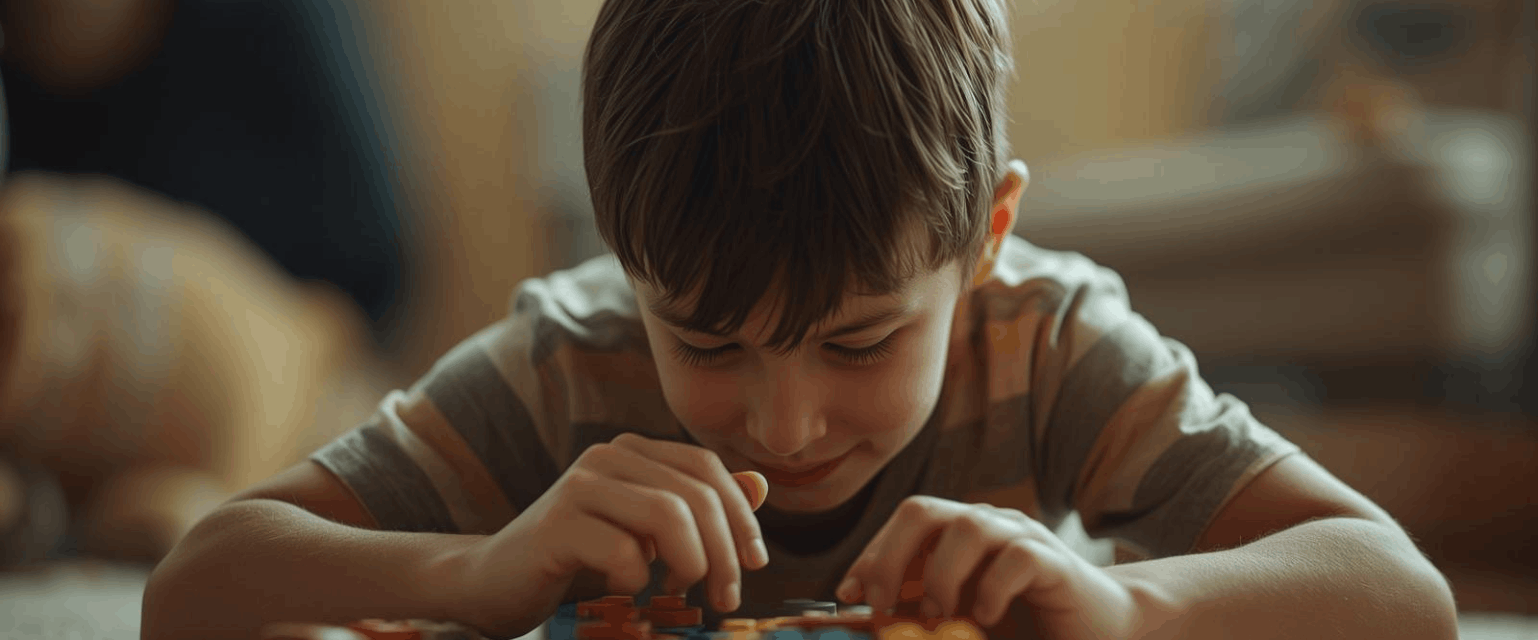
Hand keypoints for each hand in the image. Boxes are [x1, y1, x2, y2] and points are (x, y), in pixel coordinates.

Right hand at [457, 433, 768, 636]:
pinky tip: (625, 589)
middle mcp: (606, 456)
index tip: (755, 562)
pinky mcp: (556, 525)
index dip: (742, 515)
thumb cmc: (578, 560)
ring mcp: (579, 487)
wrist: (492, 582)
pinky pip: (623, 550)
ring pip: (668, 514)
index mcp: (632, 451)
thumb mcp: (644, 533)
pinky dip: (637, 579)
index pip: (706, 468)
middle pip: (694, 494)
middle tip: (726, 596)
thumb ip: (698, 508)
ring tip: (679, 590)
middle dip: (724, 550)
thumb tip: (759, 486)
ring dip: (690, 562)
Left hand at [835, 496, 1140, 639]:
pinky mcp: (1055, 562)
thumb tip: (873, 623)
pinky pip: (1016, 557)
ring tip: (940, 617)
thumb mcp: (963, 620)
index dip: (872, 553)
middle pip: (923, 511)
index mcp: (960, 532)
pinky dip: (991, 589)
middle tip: (883, 604)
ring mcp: (1022, 537)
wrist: (1099, 629)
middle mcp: (988, 524)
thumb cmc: (1025, 625)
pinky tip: (986, 618)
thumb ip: (927, 617)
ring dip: (941, 576)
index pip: (905, 521)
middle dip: (891, 557)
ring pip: (967, 526)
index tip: (849, 594)